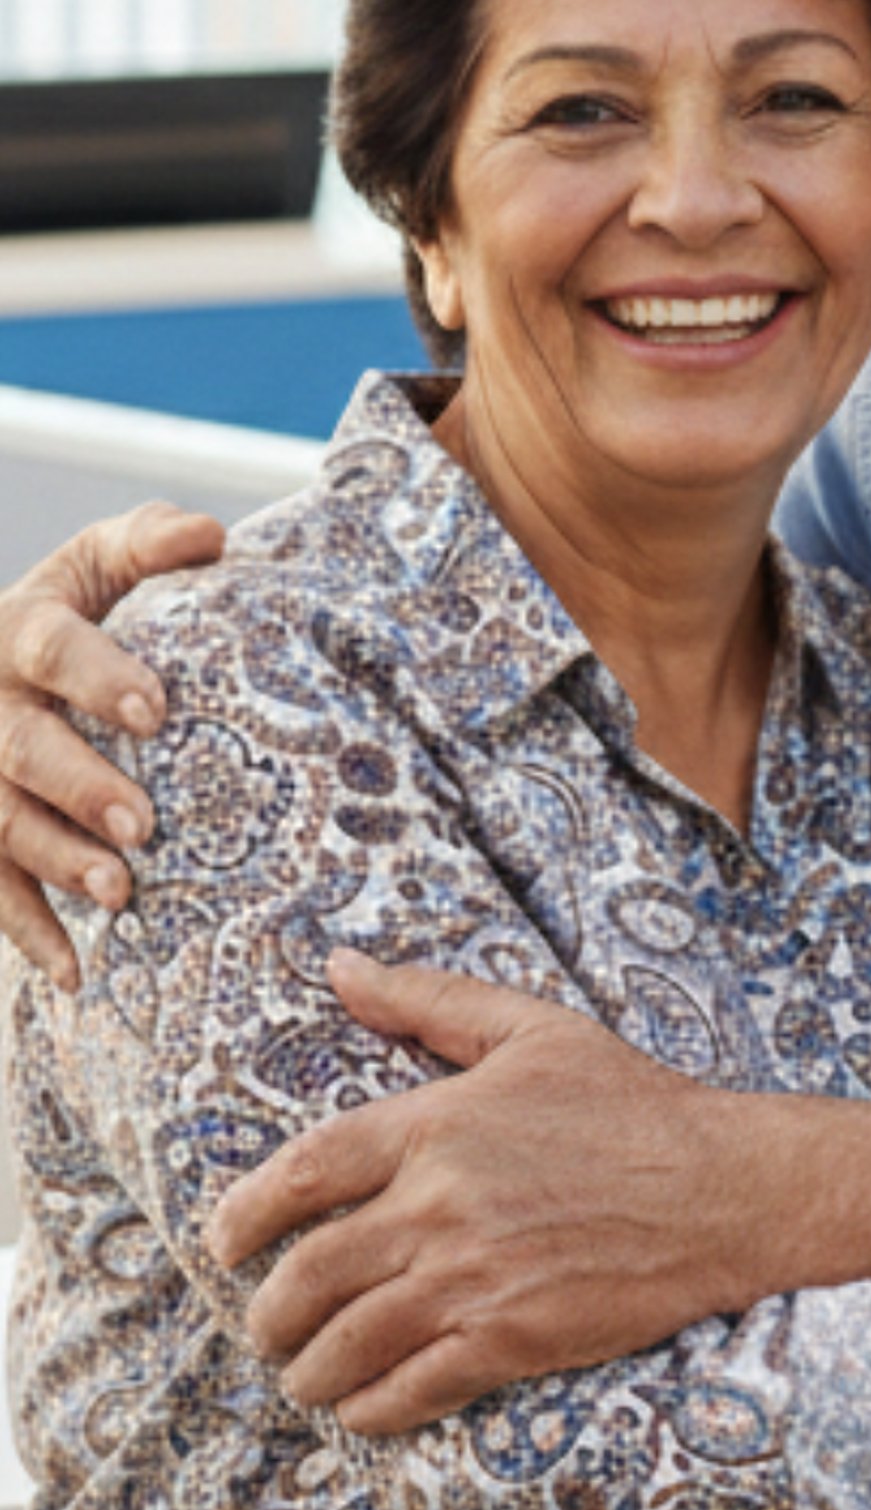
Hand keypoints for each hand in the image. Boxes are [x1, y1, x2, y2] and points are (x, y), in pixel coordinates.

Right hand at [0, 503, 221, 980]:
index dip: (96, 677)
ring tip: (121, 894)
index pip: (51, 648)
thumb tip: (212, 536)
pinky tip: (75, 973)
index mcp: (18, 628)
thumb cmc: (74, 608)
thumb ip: (150, 541)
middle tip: (143, 823)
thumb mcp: (99, 561)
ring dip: (56, 863)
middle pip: (20, 749)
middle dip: (78, 787)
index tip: (156, 710)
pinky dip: (29, 933)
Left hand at [209, 951, 727, 1431]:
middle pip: (308, 1275)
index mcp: (437, 1125)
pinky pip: (407, 1393)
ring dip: (307, 1372)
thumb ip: (428, 999)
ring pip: (347, 1345)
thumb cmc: (630, 1102)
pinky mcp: (508, 1341)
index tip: (222, 1239)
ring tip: (302, 1375)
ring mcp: (471, 1280)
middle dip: (268, 1314)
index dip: (245, 1211)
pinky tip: (361, 1407)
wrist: (722, 1188)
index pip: (305, 1171)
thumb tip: (342, 966)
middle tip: (262, 1326)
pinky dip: (368, 1410)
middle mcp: (440, 1205)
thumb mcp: (530, 1029)